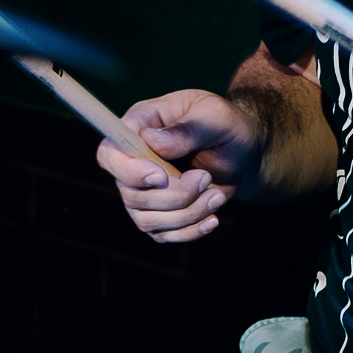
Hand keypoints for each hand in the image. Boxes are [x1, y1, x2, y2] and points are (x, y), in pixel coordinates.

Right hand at [95, 89, 259, 242]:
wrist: (243, 151)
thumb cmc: (225, 125)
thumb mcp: (215, 117)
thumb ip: (186, 129)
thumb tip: (150, 139)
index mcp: (140, 125)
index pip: (109, 153)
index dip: (128, 171)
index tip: (162, 176)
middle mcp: (134, 160)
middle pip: (130, 193)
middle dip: (174, 195)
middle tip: (206, 177)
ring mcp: (144, 190)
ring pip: (146, 220)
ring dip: (186, 214)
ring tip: (216, 196)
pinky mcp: (159, 213)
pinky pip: (163, 235)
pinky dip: (190, 230)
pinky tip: (212, 216)